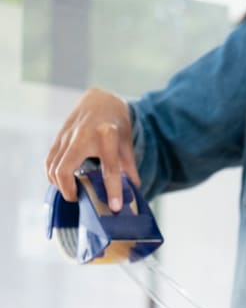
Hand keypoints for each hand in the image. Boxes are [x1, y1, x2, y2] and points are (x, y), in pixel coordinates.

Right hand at [45, 88, 139, 210]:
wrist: (101, 99)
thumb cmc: (116, 124)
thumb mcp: (127, 145)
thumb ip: (129, 169)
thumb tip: (134, 192)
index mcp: (107, 135)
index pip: (110, 169)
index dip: (113, 190)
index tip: (115, 208)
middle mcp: (83, 135)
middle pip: (65, 169)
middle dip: (69, 190)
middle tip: (79, 200)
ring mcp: (67, 135)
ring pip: (53, 167)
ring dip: (59, 184)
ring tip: (72, 192)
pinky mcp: (58, 136)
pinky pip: (49, 160)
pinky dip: (53, 175)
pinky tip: (62, 182)